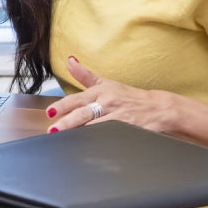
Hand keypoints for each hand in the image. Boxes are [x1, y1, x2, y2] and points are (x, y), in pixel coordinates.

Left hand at [45, 55, 174, 133]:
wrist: (158, 107)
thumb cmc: (128, 96)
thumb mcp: (106, 83)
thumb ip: (85, 75)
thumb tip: (69, 60)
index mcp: (100, 91)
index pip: (76, 99)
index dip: (62, 106)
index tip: (49, 113)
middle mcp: (108, 102)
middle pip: (84, 114)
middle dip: (67, 123)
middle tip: (54, 130)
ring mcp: (118, 117)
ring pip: (95, 127)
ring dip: (81, 134)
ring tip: (67, 141)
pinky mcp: (128, 129)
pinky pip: (110, 136)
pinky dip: (100, 140)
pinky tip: (89, 147)